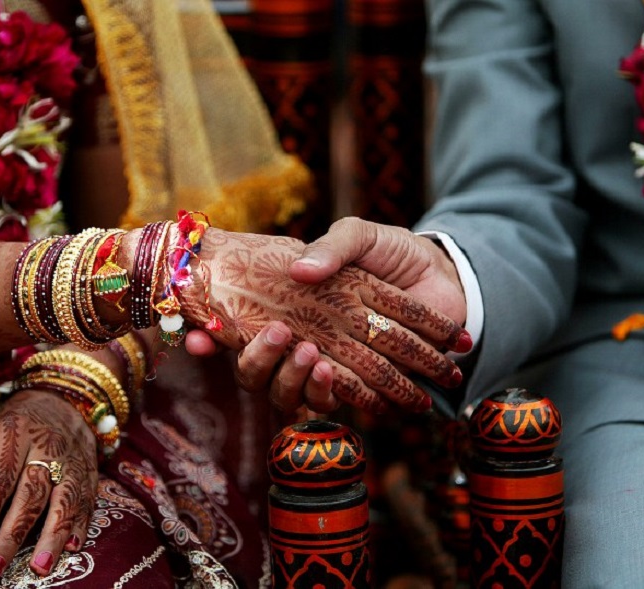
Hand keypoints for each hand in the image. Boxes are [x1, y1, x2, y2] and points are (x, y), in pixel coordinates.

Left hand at [0, 390, 97, 578]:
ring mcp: (74, 457)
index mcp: (16, 433)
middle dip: (13, 533)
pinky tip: (72, 546)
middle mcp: (48, 445)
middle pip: (32, 493)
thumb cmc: (17, 423)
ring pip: (66, 499)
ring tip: (40, 566)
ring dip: (52, 536)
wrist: (62, 396)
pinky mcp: (91, 467)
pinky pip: (88, 498)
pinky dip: (81, 524)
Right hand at [179, 228, 469, 412]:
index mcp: (294, 309)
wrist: (444, 273)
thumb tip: (299, 269)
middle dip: (261, 363)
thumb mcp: (359, 236)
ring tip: (317, 363)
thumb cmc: (394, 252)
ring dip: (297, 383)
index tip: (199, 338)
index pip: (241, 332)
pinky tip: (352, 385)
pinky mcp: (370, 384)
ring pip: (295, 396)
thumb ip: (332, 247)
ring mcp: (337, 366)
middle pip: (261, 375)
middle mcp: (306, 342)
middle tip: (277, 336)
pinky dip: (348, 398)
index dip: (213, 340)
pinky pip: (346, 402)